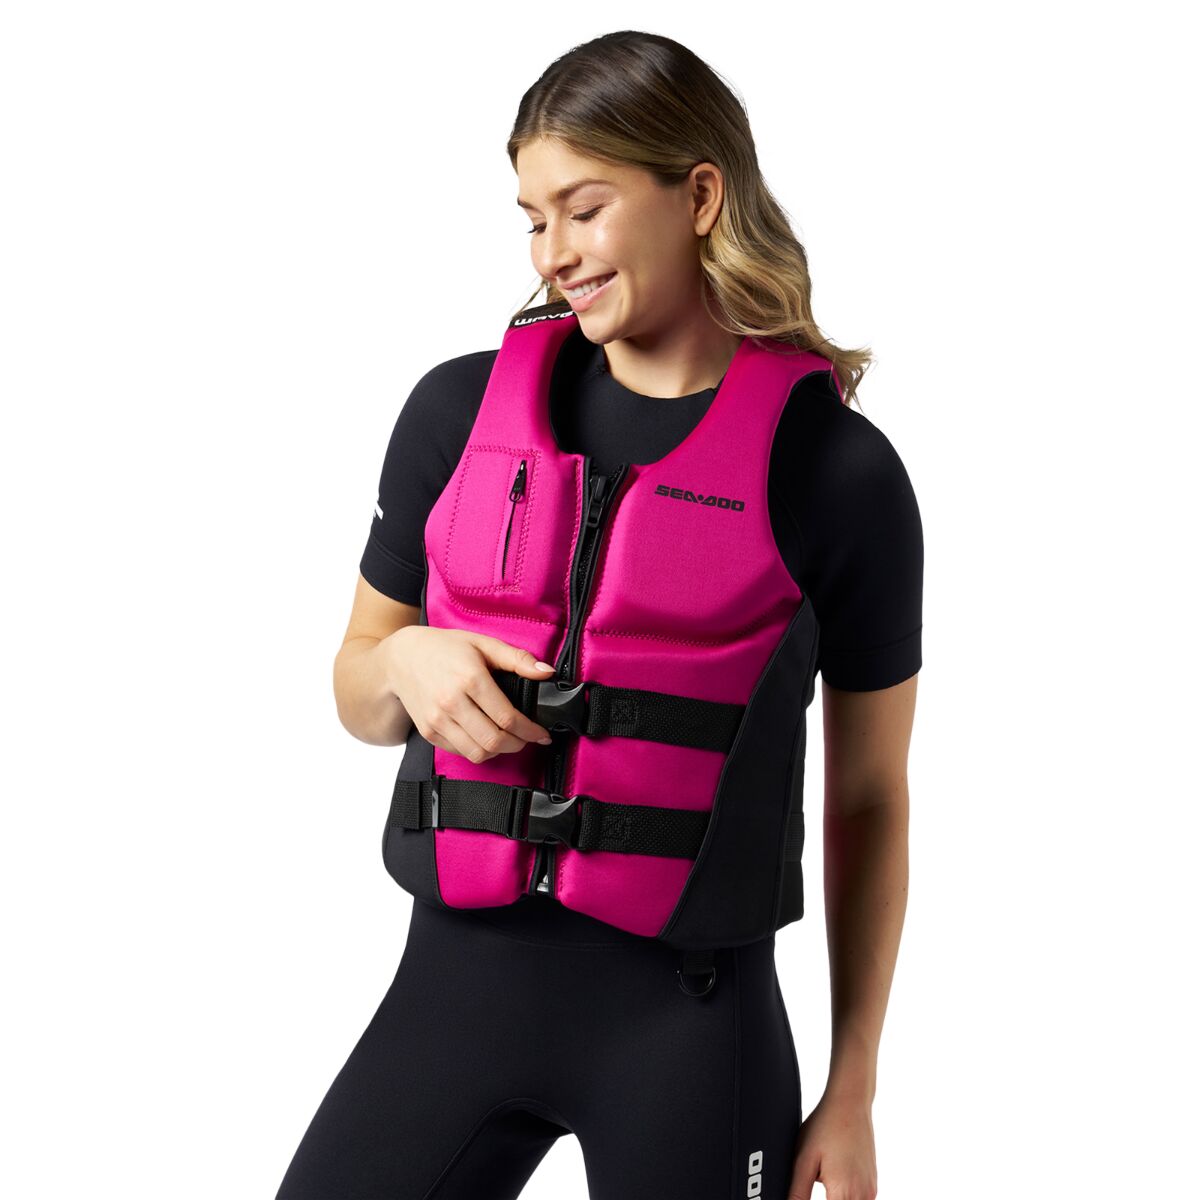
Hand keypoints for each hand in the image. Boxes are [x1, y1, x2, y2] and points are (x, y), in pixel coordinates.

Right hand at [387, 626, 557, 760]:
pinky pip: (460, 752)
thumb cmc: (444, 648)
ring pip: (477, 752)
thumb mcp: (483, 644)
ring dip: (499, 751)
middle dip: (518, 744)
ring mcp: (437, 720)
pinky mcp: (428, 732)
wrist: (401, 658)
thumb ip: (517, 659)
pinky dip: (478, 750)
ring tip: (508, 740)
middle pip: (494, 740)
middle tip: (528, 738)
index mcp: (470, 679)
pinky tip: (485, 737)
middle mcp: (452, 702)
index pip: (507, 718)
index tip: (541, 734)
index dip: (530, 731)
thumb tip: (546, 672)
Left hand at [787, 1090, 877, 1198]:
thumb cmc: (826, 1125)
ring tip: (824, 1175)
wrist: (850, 1103)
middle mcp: (862, 1195)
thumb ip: (798, 1191)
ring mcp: (870, 1189)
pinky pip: (859, 1199)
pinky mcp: (872, 1183)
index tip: (804, 1195)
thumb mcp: (804, 1159)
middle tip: (813, 1181)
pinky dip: (845, 1196)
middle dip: (826, 1199)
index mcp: (844, 1192)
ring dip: (835, 1198)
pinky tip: (832, 1176)